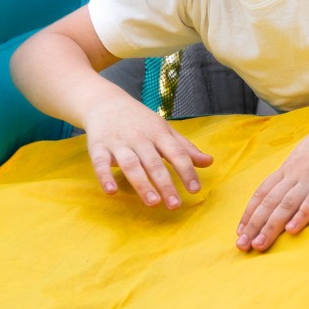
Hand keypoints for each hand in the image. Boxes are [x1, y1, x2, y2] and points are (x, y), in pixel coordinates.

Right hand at [84, 95, 211, 209]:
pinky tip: (111, 191)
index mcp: (159, 133)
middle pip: (154, 163)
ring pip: (131, 164)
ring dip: (142, 184)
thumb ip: (185, 148)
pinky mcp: (98, 147)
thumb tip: (209, 162)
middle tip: (175, 205)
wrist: (106, 102)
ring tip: (153, 202)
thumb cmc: (140, 121)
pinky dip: (105, 177)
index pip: (177, 153)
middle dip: (165, 184)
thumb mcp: (165, 130)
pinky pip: (100, 163)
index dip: (187, 171)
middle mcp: (140, 138)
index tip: (195, 190)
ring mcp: (119, 142)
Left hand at [236, 81, 308, 251]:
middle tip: (241, 245)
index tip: (241, 229)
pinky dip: (301, 215)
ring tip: (259, 245)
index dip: (251, 211)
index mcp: (293, 164)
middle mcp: (298, 170)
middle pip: (270, 201)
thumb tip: (297, 181)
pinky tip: (292, 231)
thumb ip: (304, 166)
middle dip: (253, 224)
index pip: (264, 190)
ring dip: (270, 226)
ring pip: (286, 204)